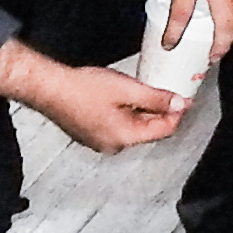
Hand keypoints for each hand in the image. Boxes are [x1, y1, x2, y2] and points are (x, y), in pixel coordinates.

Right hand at [0, 43, 185, 153]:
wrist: (48, 87)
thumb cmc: (82, 89)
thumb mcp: (127, 89)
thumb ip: (156, 99)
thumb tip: (179, 104)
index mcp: (124, 138)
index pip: (163, 131)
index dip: (176, 113)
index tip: (183, 98)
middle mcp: (113, 145)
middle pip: (147, 130)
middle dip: (159, 111)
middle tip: (166, 90)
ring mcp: (99, 141)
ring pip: (132, 127)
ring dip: (141, 110)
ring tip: (143, 89)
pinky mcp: (90, 133)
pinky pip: (116, 125)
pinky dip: (125, 112)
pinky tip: (121, 95)